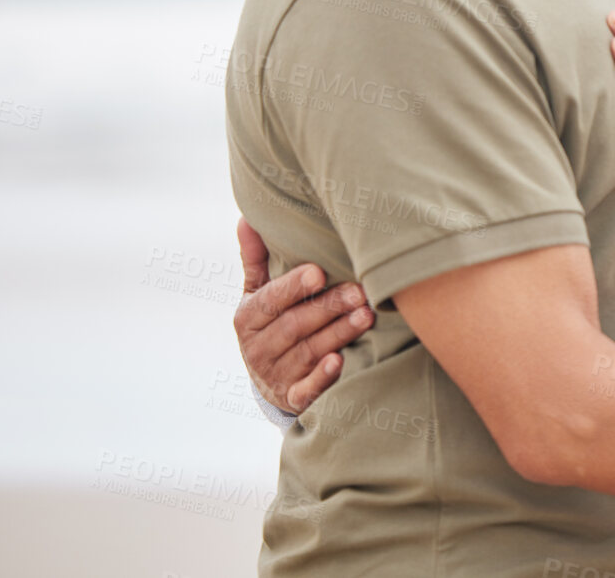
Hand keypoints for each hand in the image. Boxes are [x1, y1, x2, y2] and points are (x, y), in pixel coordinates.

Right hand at [233, 218, 373, 413]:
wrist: (271, 380)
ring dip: (338, 333)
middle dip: (328, 308)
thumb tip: (248, 218)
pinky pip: (306, 390)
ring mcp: (275, 375)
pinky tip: (340, 362)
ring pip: (308, 352)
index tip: (319, 272)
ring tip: (367, 315)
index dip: (293, 287)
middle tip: (359, 292)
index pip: (270, 300)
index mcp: (248, 318)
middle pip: (294, 325)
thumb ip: (256, 259)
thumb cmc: (271, 323)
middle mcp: (257, 348)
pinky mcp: (293, 397)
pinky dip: (322, 377)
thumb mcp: (258, 293)